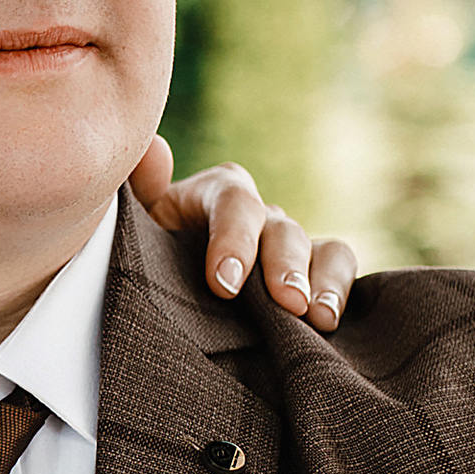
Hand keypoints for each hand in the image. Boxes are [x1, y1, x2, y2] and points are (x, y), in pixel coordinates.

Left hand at [129, 141, 357, 330]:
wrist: (159, 304)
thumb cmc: (143, 265)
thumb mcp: (133, 232)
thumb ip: (138, 192)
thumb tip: (154, 148)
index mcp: (213, 196)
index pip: (233, 201)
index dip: (234, 240)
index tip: (223, 286)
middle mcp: (257, 217)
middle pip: (282, 228)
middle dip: (286, 266)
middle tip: (289, 304)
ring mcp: (287, 247)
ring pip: (322, 248)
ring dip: (324, 281)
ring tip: (319, 319)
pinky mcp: (310, 277)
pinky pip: (339, 269)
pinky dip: (341, 292)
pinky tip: (332, 325)